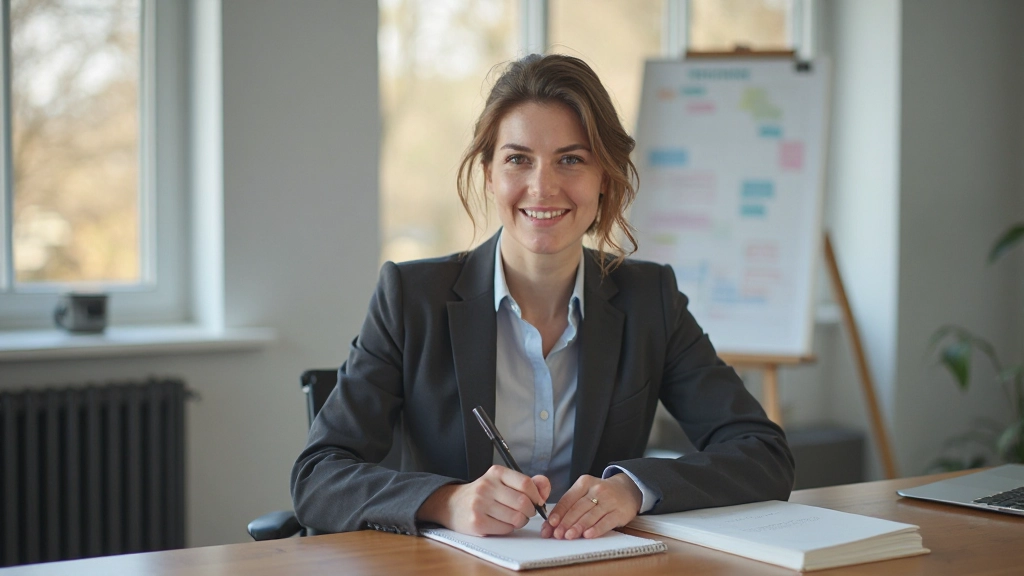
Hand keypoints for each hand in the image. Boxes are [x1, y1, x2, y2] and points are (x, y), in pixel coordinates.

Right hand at [416, 465, 550, 535]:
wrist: (452, 504)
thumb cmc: (484, 494)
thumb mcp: (502, 482)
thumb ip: (527, 483)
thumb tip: (545, 487)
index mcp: (496, 472)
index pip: (526, 483)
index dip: (536, 495)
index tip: (537, 501)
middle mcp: (487, 486)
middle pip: (523, 503)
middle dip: (530, 511)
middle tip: (526, 512)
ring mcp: (480, 504)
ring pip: (516, 518)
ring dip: (520, 521)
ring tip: (513, 518)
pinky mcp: (476, 522)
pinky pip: (505, 529)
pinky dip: (508, 528)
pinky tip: (501, 523)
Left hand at [540, 474, 641, 539]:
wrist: (628, 490)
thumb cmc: (601, 494)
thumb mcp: (586, 492)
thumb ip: (570, 506)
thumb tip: (552, 524)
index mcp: (584, 483)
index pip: (568, 499)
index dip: (558, 513)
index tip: (550, 524)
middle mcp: (597, 489)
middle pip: (578, 508)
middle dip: (566, 522)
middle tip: (557, 534)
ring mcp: (609, 500)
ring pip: (590, 515)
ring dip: (578, 527)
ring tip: (569, 536)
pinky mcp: (620, 512)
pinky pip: (606, 521)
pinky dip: (596, 529)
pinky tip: (588, 535)